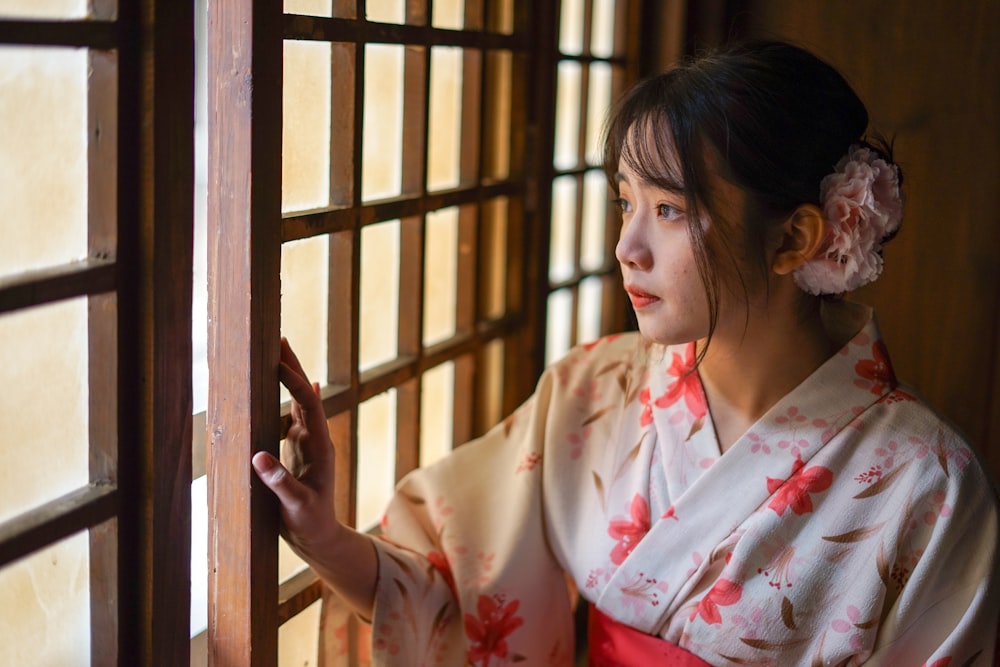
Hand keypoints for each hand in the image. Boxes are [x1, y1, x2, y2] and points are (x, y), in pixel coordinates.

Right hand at [252, 338, 343, 559]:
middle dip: (292, 366)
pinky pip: (289, 417)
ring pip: (297, 402)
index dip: (293, 382)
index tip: (276, 363)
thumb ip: (280, 483)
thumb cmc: (311, 523)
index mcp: (320, 446)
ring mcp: (306, 443)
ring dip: (286, 377)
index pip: (309, 404)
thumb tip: (258, 456)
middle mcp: (315, 438)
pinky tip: (283, 384)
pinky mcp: (295, 451)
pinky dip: (283, 398)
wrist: (319, 538)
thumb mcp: (296, 506)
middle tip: (279, 337)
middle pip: (305, 394)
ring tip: (273, 351)